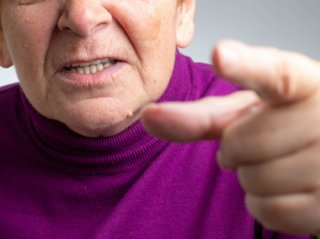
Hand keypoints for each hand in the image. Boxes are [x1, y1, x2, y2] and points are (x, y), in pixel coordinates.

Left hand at [141, 40, 319, 234]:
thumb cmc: (277, 126)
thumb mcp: (244, 113)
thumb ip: (199, 116)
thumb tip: (149, 116)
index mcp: (303, 85)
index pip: (275, 74)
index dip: (246, 67)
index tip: (221, 56)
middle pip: (240, 143)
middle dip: (235, 149)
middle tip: (260, 141)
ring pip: (252, 180)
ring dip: (250, 175)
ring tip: (275, 159)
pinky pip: (267, 210)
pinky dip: (263, 202)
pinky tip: (282, 185)